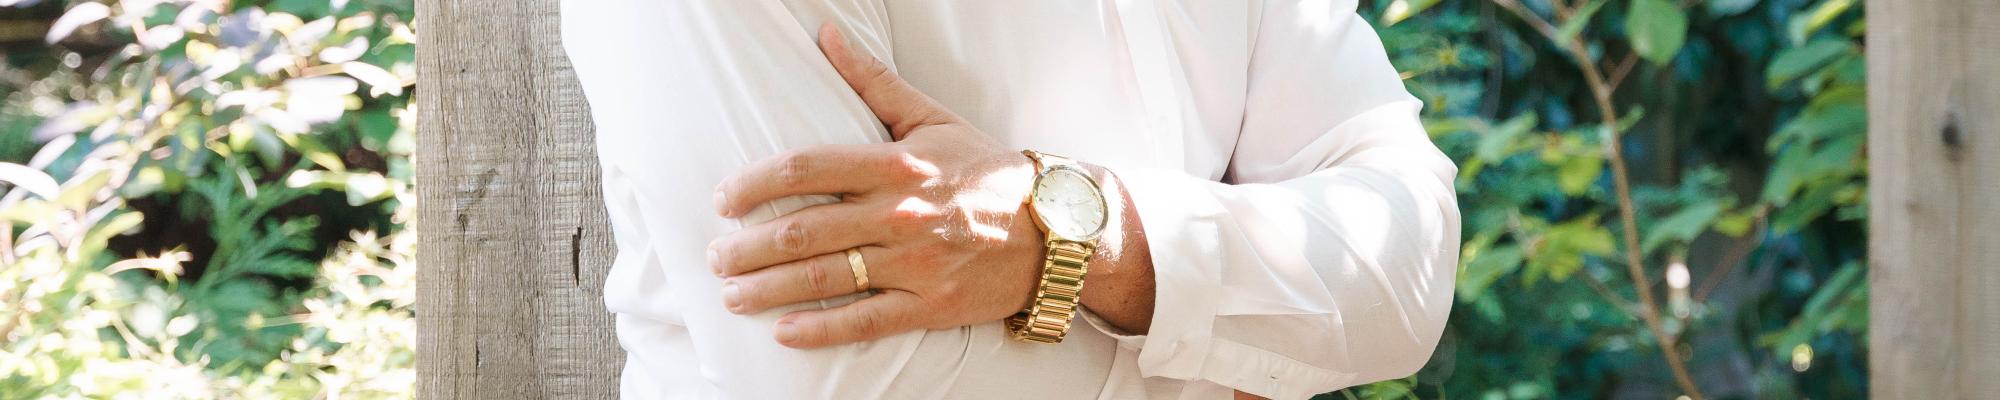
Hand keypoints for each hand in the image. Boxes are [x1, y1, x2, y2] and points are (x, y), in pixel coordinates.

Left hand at [708, 24, 1045, 348]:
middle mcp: (900, 213)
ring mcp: (915, 264)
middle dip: (747, 248)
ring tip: (732, 294)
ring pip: (824, 278)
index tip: (723, 201)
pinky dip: (820, 330)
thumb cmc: (987, 172)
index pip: (805, 169)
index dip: (753, 184)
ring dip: (766, 289)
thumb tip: (827, 34)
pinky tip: (782, 331)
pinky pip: (865, 321)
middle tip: (716, 257)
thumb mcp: (932, 119)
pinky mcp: (930, 306)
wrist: (1056, 230)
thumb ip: (874, 82)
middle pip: (803, 230)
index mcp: (896, 163)